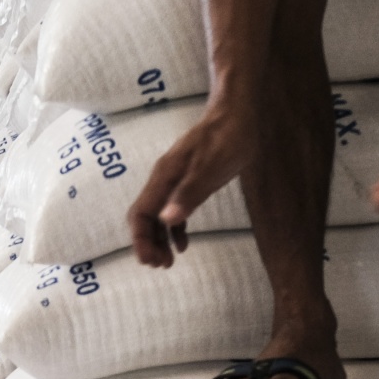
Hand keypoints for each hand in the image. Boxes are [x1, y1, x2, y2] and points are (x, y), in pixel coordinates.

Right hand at [126, 99, 254, 267]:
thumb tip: (167, 220)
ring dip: (160, 240)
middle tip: (161, 266)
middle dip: (148, 244)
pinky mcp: (187, 182)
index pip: (141, 213)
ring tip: (169, 262)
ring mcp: (174, 181)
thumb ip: (190, 193)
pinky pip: (173, 210)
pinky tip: (183, 244)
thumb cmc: (227, 137)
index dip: (141, 240)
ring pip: (157, 216)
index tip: (150, 261)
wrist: (237, 113)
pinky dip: (174, 230)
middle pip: (145, 218)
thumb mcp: (212, 167)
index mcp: (165, 177)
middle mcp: (164, 180)